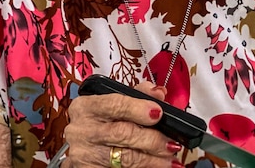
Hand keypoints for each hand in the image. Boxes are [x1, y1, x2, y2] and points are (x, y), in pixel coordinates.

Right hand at [63, 81, 183, 166]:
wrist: (82, 149)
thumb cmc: (102, 123)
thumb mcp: (114, 105)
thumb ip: (137, 95)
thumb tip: (159, 93)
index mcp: (87, 107)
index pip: (115, 104)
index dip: (139, 109)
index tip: (159, 113)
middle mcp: (82, 130)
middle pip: (122, 133)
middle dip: (152, 139)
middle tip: (172, 144)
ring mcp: (84, 153)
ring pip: (125, 156)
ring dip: (152, 159)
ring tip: (170, 160)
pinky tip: (156, 167)